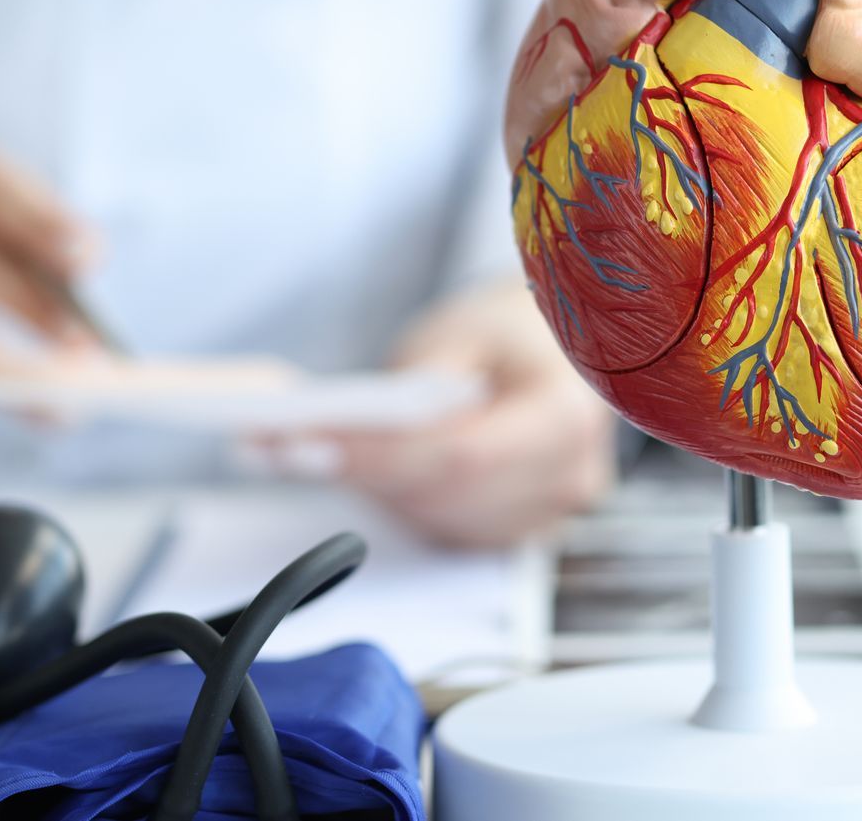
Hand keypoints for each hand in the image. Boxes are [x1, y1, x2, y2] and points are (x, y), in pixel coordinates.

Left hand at [321, 280, 615, 547]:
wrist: (552, 344)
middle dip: (367, 473)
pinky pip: (451, 531)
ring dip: (380, 491)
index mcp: (565, 415)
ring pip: (443, 521)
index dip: (383, 457)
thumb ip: (423, 380)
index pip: (462, 455)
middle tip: (291, 447)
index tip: (314, 443)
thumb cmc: (508, 330)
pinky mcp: (525, 527)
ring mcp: (551, 510)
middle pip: (449, 496)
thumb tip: (360, 422)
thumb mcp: (461, 331)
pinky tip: (370, 469)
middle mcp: (569, 474)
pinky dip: (405, 503)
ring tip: (322, 451)